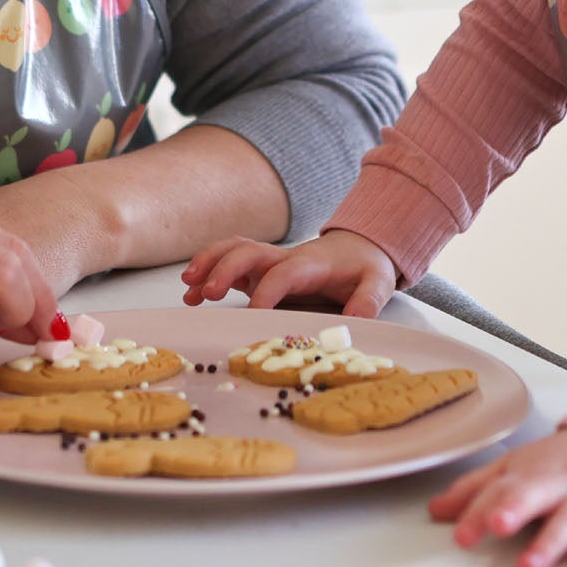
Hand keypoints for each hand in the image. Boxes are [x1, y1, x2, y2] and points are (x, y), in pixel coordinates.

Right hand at [180, 229, 397, 316]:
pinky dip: (208, 271)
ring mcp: (270, 262)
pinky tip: (192, 293)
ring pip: (233, 250)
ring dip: (209, 263)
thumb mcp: (378, 281)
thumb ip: (368, 299)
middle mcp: (285, 258)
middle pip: (249, 251)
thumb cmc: (365, 266)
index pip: (284, 272)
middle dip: (225, 268)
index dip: (268, 290)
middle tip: (207, 293)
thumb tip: (357, 320)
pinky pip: (230, 262)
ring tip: (189, 287)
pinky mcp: (262, 269)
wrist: (360, 246)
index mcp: (311, 264)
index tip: (254, 313)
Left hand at [428, 429, 566, 566]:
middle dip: (512, 509)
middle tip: (494, 526)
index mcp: (527, 471)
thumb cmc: (562, 463)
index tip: (461, 536)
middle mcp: (557, 482)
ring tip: (528, 565)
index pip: (499, 489)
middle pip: (533, 493)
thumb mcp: (517, 468)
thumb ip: (477, 489)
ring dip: (548, 541)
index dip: (478, 512)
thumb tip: (435, 510)